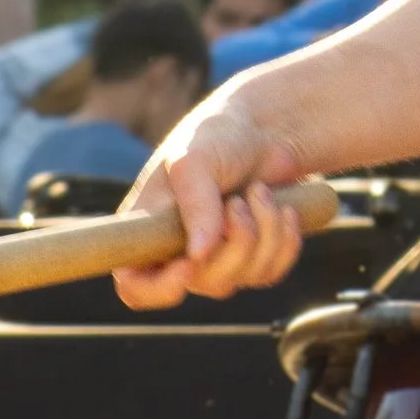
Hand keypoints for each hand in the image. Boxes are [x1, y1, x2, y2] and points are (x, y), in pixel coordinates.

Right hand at [112, 79, 309, 310]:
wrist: (265, 130)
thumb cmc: (217, 138)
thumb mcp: (196, 160)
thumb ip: (195, 204)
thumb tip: (199, 255)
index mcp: (148, 230)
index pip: (134, 287)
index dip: (157, 288)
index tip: (188, 264)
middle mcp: (179, 253)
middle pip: (203, 282)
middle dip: (233, 241)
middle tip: (237, 200)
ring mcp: (219, 259)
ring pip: (244, 278)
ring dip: (263, 231)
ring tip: (260, 190)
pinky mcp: (255, 259)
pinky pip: (273, 271)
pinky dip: (285, 240)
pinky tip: (285, 209)